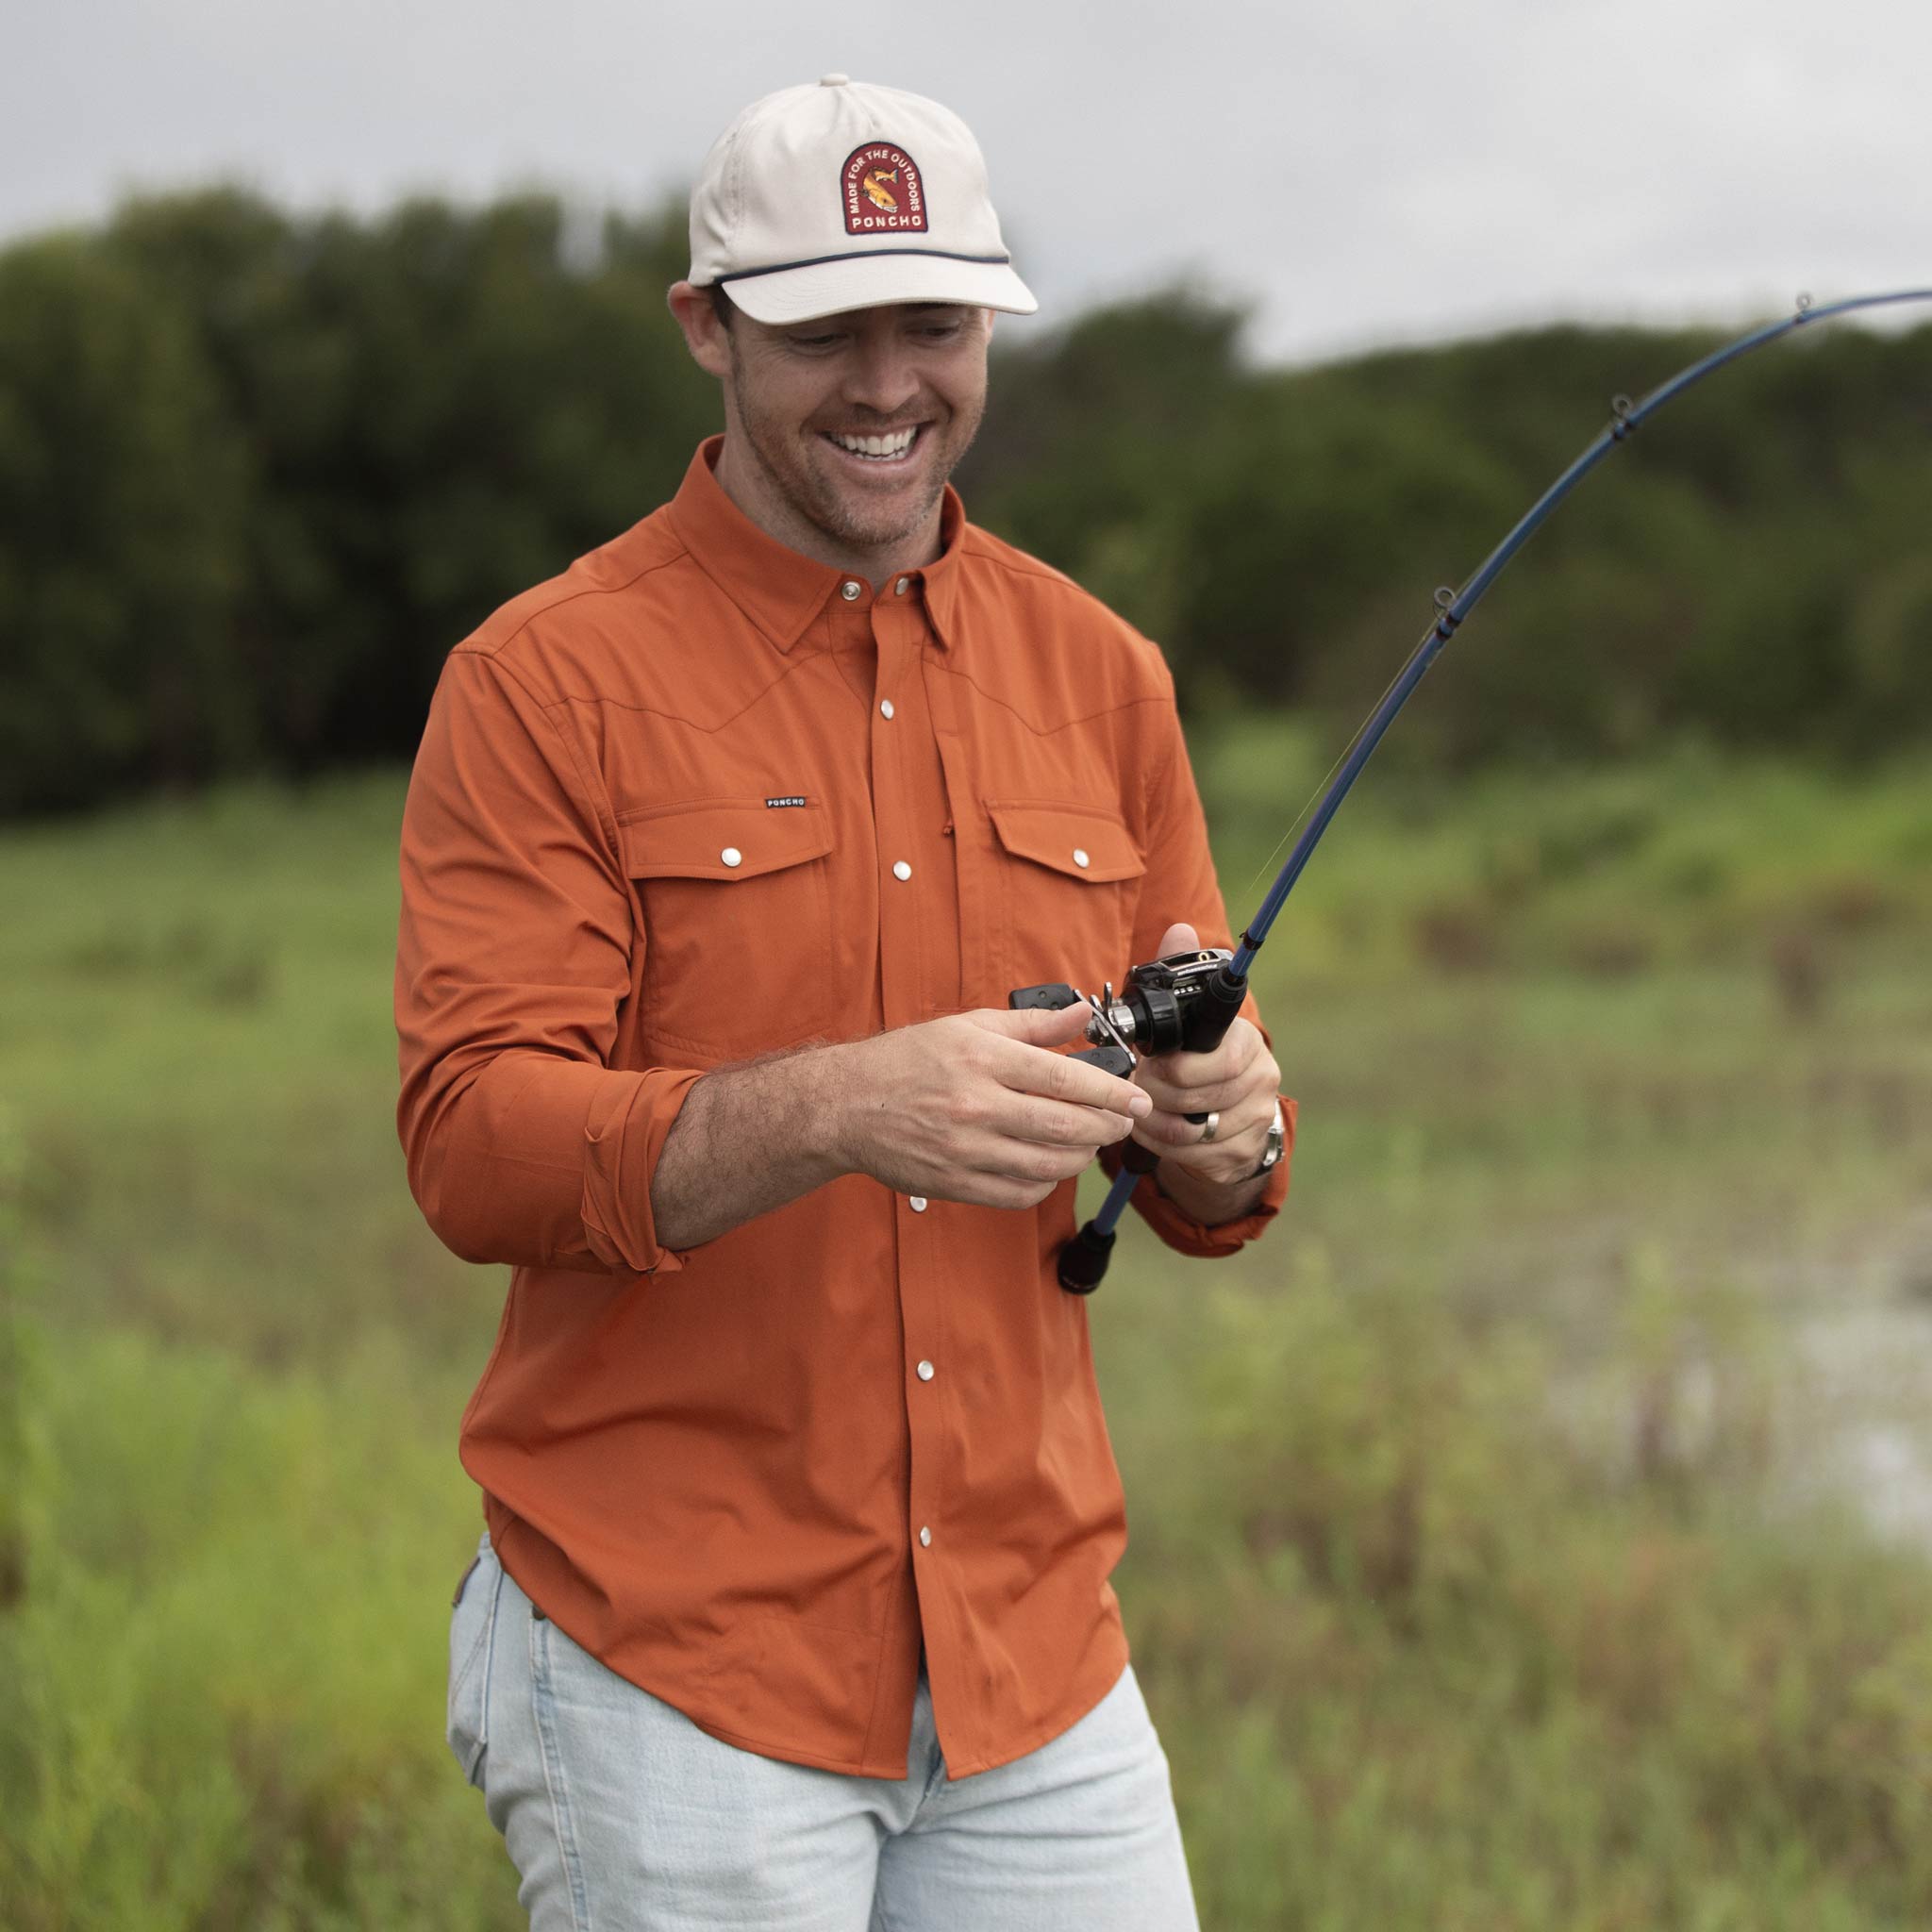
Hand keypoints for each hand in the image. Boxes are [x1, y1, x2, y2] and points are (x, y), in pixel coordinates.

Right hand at [834, 1003, 1152, 1209]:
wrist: (845, 1106)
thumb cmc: (905, 1061)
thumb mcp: (966, 1026)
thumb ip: (1031, 1024)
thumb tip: (1082, 1013)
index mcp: (981, 1060)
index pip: (1064, 1079)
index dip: (1111, 1091)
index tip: (1137, 1097)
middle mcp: (976, 1106)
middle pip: (1064, 1125)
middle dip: (1107, 1126)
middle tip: (1124, 1121)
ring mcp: (965, 1149)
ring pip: (1047, 1164)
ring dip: (1082, 1156)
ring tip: (1091, 1142)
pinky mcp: (955, 1183)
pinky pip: (1018, 1194)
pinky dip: (1046, 1184)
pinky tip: (1052, 1168)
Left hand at [1127, 922, 1281, 1188]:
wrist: (1228, 1117)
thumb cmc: (1198, 1058)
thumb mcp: (1188, 1015)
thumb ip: (1179, 971)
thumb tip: (1179, 928)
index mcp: (1247, 1042)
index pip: (1218, 1057)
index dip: (1177, 1065)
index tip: (1151, 1063)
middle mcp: (1261, 1081)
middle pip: (1196, 1094)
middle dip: (1154, 1090)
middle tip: (1137, 1083)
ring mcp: (1255, 1120)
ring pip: (1189, 1129)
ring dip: (1151, 1119)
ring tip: (1137, 1105)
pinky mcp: (1242, 1155)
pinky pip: (1190, 1156)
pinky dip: (1159, 1144)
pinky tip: (1149, 1129)